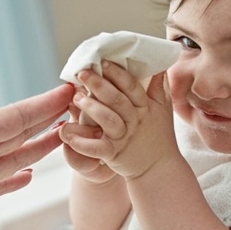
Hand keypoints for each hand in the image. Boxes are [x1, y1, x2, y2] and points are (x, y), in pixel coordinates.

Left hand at [0, 71, 72, 229]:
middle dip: (49, 120)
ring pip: (12, 160)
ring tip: (67, 135)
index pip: (9, 119)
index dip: (40, 106)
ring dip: (39, 148)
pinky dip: (13, 182)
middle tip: (83, 105)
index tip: (69, 90)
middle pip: (17, 135)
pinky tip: (28, 176)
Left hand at [60, 62, 177, 179]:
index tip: (103, 62)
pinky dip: (82, 143)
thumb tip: (158, 62)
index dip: (118, 74)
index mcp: (145, 107)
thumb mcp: (162, 108)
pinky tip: (67, 134)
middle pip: (118, 100)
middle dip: (99, 85)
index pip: (132, 87)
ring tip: (76, 97)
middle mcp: (135, 121)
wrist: (158, 167)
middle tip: (83, 73)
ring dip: (91, 108)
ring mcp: (124, 137)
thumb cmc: (158, 134)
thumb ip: (159, 86)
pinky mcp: (114, 154)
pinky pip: (98, 148)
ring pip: (108, 120)